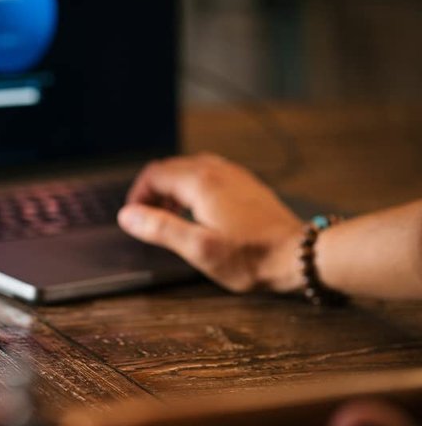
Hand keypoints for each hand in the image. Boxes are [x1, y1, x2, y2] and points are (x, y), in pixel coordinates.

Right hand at [117, 153, 303, 292]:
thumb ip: (160, 229)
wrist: (297, 255)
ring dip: (172, 189)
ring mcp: (234, 175)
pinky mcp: (246, 185)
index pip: (154, 174)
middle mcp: (217, 170)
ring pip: (190, 169)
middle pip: (170, 168)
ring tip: (169, 216)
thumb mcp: (198, 248)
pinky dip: (193, 188)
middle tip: (147, 219)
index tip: (133, 217)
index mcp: (201, 182)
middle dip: (152, 191)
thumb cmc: (249, 257)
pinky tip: (198, 212)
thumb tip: (127, 215)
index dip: (137, 194)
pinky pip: (210, 175)